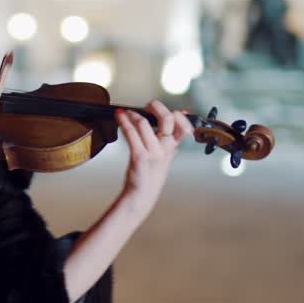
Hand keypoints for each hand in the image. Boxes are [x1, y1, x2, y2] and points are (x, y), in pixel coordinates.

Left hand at [114, 100, 193, 218]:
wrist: (141, 196)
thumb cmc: (150, 176)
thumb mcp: (166, 158)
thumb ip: (170, 140)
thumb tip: (178, 118)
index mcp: (172, 149)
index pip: (184, 126)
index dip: (179, 115)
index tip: (170, 110)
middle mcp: (164, 150)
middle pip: (167, 119)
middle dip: (156, 107)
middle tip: (147, 106)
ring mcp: (152, 153)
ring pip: (144, 123)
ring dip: (133, 114)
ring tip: (126, 113)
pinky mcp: (138, 157)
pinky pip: (131, 133)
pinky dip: (123, 121)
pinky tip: (119, 117)